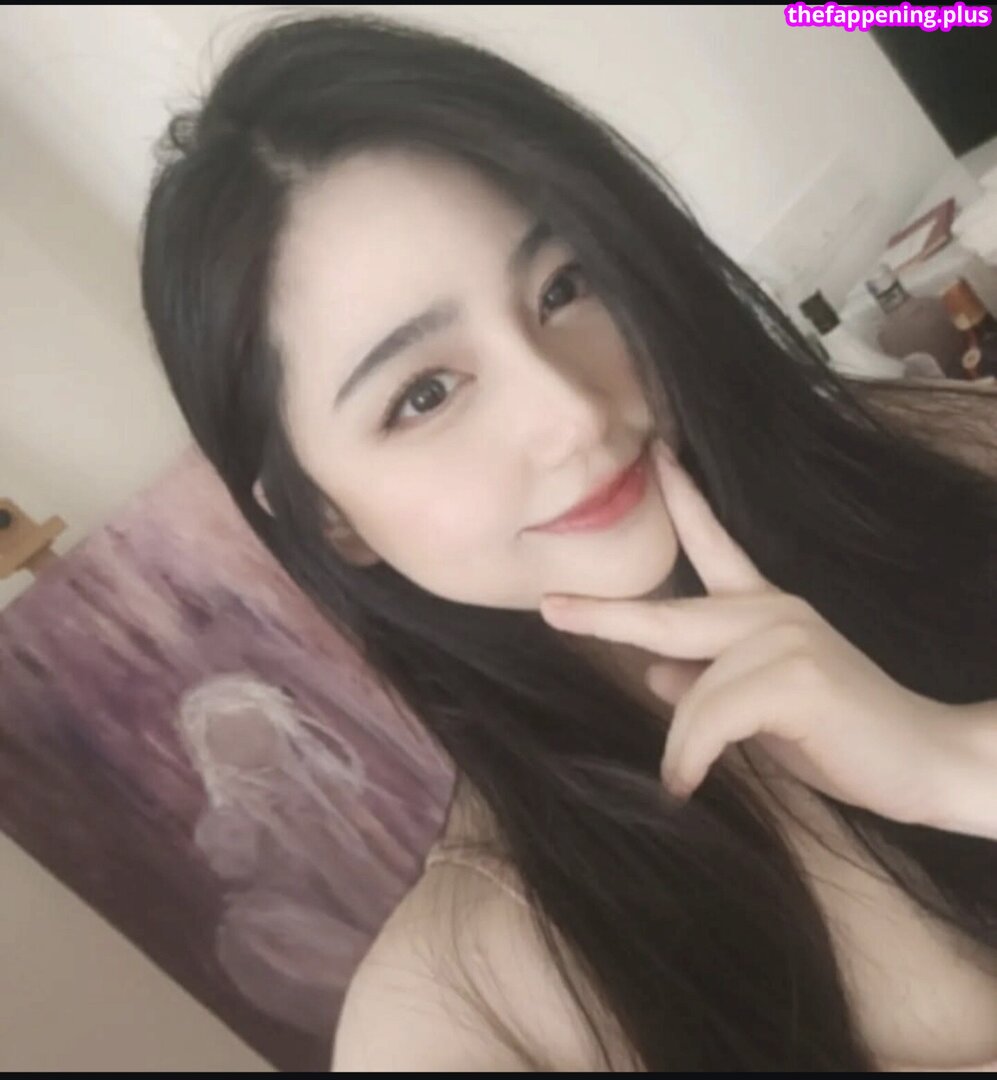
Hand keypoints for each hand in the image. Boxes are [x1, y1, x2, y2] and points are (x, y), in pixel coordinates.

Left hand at [539, 438, 948, 823]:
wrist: (926, 761)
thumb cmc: (841, 735)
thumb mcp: (762, 705)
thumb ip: (708, 681)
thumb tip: (651, 670)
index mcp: (764, 609)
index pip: (715, 544)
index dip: (682, 500)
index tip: (655, 454)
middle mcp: (771, 611)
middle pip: (669, 615)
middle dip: (605, 615)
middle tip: (550, 609)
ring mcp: (784, 638)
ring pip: (691, 689)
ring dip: (680, 745)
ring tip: (679, 783)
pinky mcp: (795, 677)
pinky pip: (711, 718)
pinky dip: (691, 756)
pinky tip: (685, 785)